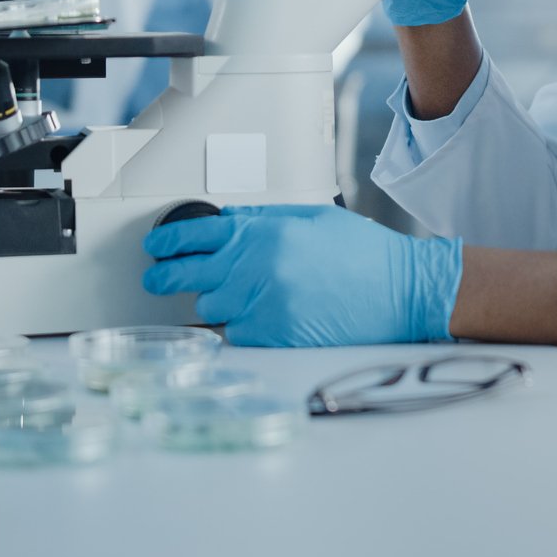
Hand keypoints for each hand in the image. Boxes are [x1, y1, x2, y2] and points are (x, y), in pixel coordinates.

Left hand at [142, 205, 461, 347]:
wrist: (401, 292)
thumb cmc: (364, 254)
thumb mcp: (314, 219)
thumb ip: (264, 219)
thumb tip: (226, 220)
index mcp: (264, 234)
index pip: (197, 233)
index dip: (169, 239)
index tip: (156, 245)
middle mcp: (256, 268)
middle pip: (188, 275)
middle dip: (165, 276)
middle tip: (155, 278)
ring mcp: (262, 305)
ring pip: (209, 307)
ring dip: (211, 301)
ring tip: (227, 296)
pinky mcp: (274, 337)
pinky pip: (235, 334)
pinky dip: (239, 327)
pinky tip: (257, 317)